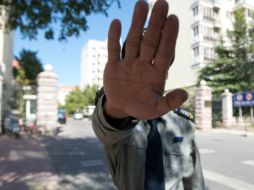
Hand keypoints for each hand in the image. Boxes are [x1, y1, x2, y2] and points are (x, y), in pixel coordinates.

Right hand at [103, 0, 187, 119]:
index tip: (173, 19)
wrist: (122, 107)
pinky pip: (113, 50)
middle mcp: (144, 64)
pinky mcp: (113, 65)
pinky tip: (116, 23)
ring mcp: (128, 63)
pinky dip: (113, 38)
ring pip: (133, 41)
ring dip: (136, 24)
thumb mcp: (155, 109)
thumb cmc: (141, 107)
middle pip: (150, 42)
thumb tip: (185, 95)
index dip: (169, 37)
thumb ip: (169, 102)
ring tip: (142, 4)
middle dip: (155, 24)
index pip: (164, 52)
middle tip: (162, 4)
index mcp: (156, 73)